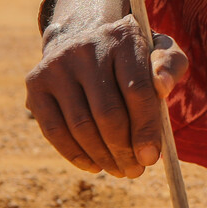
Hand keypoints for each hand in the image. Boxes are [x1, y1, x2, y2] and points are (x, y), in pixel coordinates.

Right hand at [25, 0, 188, 177]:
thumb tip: (163, 88)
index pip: (137, 91)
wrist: (83, 36)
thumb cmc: (132, 54)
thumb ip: (170, 66)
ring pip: (80, 125)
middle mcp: (87, 48)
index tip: (152, 158)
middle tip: (136, 171)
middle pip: (107, 113)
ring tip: (120, 171)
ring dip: (102, 156)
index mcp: (123, 38)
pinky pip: (54, 129)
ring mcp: (58, 65)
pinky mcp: (36, 83)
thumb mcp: (161, 50)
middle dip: (124, 149)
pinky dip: (75, 154)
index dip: (146, 128)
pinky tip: (94, 166)